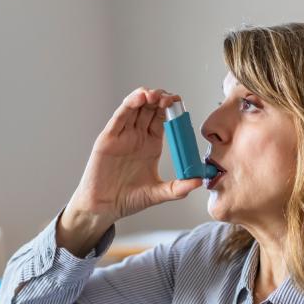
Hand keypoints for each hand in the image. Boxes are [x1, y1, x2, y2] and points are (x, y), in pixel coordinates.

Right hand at [70, 87, 202, 223]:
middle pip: (150, 109)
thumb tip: (199, 182)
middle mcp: (137, 137)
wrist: (105, 207)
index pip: (163, 120)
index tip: (180, 105)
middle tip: (170, 98)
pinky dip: (129, 104)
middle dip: (160, 99)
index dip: (171, 110)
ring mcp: (123, 135)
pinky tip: (139, 98)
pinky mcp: (108, 138)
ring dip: (146, 97)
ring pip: (135, 108)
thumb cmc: (128, 199)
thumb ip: (178, 188)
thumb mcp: (158, 194)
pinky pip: (119, 117)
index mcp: (151, 145)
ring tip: (156, 95)